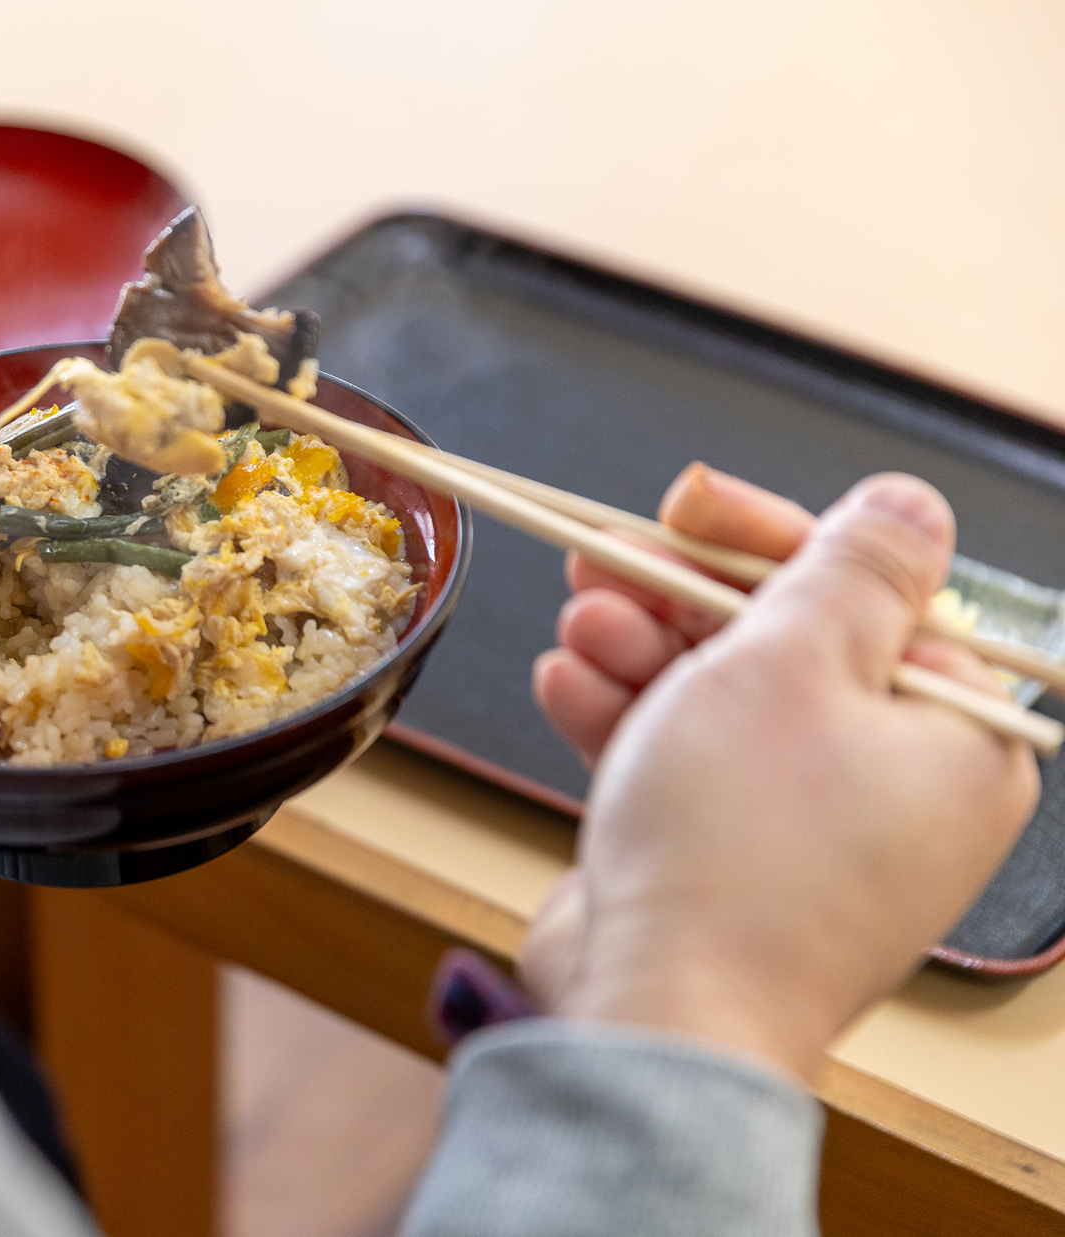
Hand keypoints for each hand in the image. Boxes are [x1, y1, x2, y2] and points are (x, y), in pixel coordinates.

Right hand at [522, 470, 1037, 1084]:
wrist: (660, 1015)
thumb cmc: (738, 852)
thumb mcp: (791, 664)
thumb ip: (848, 570)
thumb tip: (910, 504)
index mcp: (955, 738)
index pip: (870, 594)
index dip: (764, 540)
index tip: (685, 507)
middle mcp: (896, 789)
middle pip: (784, 643)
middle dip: (680, 598)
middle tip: (604, 561)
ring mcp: (810, 834)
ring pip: (720, 701)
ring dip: (636, 650)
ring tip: (575, 627)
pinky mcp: (730, 864)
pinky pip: (685, 765)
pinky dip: (626, 721)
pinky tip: (565, 686)